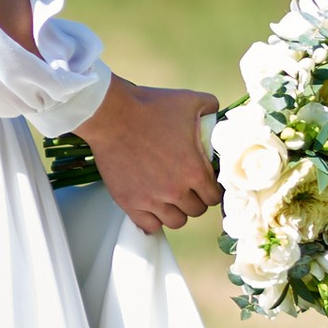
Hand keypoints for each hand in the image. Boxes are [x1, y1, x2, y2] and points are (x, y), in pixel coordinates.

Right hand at [79, 78, 221, 237]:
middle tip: (185, 185)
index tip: (203, 181)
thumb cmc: (150, 107)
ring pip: (175, 221)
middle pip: (196, 211)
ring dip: (176, 211)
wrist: (110, 114)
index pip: (214, 197)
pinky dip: (153, 219)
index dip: (210, 189)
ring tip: (169, 196)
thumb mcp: (189, 100)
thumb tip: (218, 116)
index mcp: (194, 171)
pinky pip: (149, 226)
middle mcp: (175, 191)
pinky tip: (152, 205)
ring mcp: (151, 199)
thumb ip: (211, 108)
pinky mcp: (129, 202)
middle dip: (194, 198)